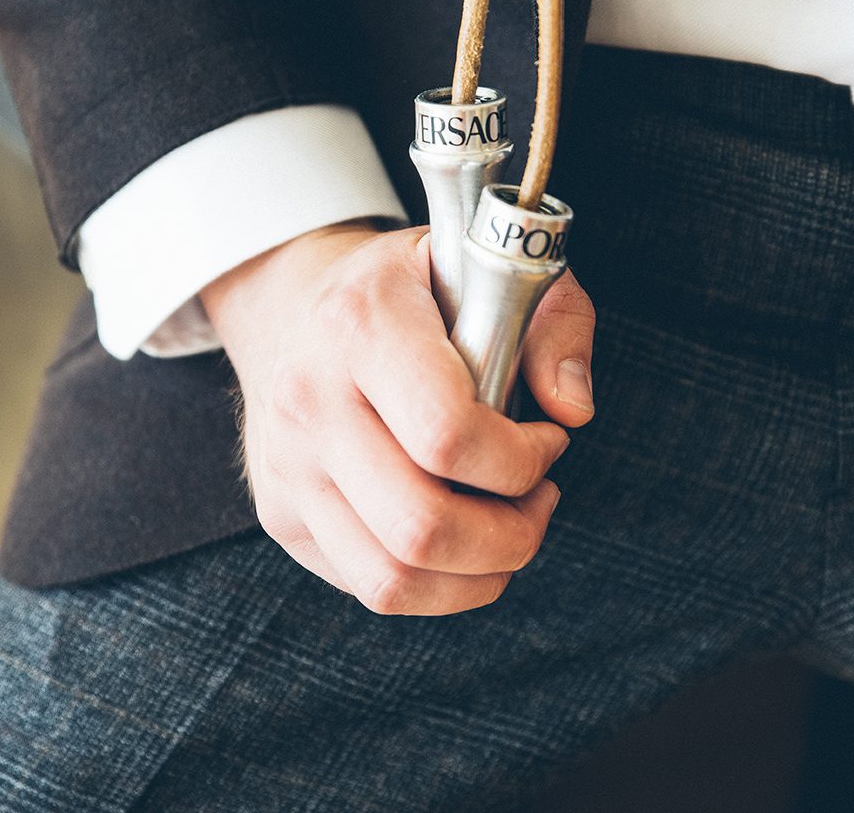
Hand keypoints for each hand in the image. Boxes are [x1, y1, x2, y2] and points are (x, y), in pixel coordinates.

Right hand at [200, 221, 595, 615]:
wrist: (296, 304)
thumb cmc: (410, 289)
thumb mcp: (489, 265)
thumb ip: (555, 321)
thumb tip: (572, 409)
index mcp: (360, 324)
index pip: (448, 434)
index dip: (521, 459)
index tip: (548, 440)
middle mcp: (308, 398)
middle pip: (422, 526)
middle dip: (514, 535)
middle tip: (539, 498)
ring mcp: (287, 463)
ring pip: (393, 580)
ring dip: (479, 575)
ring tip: (509, 527)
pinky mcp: (280, 511)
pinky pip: (370, 587)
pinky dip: (438, 587)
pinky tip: (463, 538)